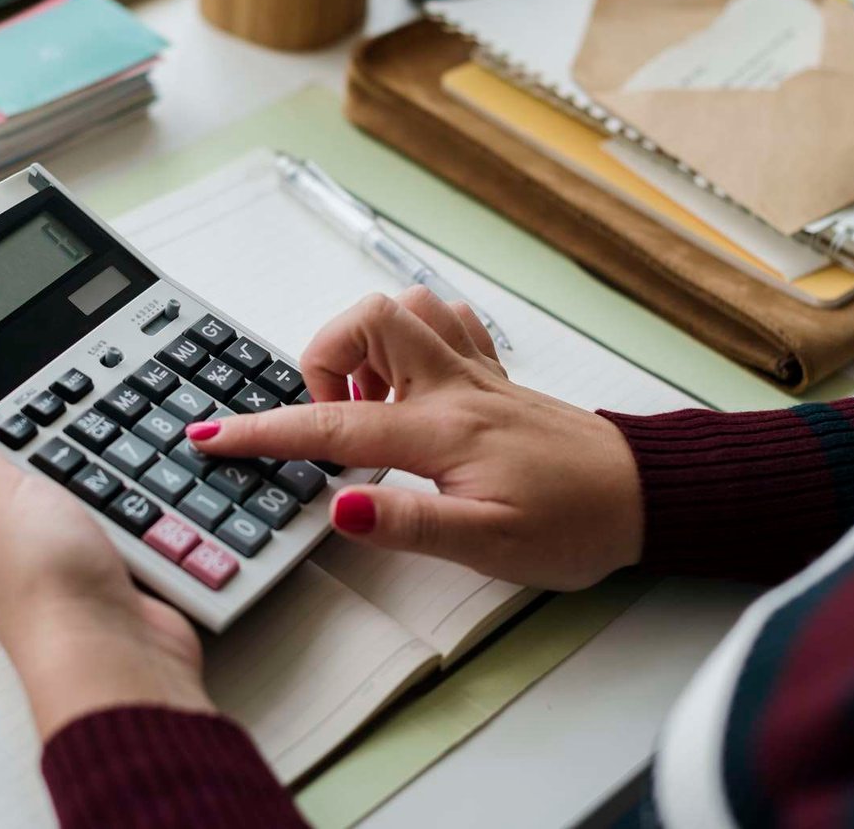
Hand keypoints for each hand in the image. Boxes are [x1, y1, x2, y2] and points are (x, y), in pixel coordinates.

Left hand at [0, 387, 212, 739]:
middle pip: (30, 484)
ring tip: (121, 457)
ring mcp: (68, 568)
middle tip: (77, 418)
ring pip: (86, 507)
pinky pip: (129, 537)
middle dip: (56, 453)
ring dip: (107, 486)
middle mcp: (17, 549)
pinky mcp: (116, 583)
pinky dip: (142, 522)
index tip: (3, 398)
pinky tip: (151, 510)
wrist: (113, 657)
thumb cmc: (46, 585)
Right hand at [185, 288, 642, 590]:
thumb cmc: (574, 526)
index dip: (262, 434)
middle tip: (329, 417)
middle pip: (366, 320)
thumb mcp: (490, 547)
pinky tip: (412, 379)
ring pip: (404, 307)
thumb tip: (340, 507)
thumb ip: (410, 524)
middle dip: (322, 356)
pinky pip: (445, 319)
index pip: (331, 426)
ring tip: (369, 401)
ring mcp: (475, 372)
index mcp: (440, 431)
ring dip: (368, 343)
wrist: (643, 496)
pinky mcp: (493, 373)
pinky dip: (413, 334)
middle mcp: (454, 385)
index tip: (209, 438)